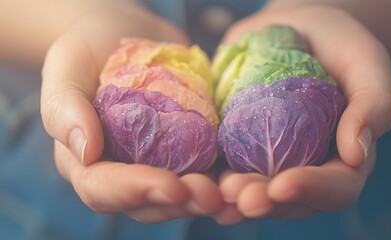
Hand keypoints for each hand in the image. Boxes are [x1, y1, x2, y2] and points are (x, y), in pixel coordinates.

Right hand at [40, 3, 221, 222]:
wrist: (127, 32)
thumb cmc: (89, 46)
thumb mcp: (67, 65)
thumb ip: (64, 108)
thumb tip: (86, 152)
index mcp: (86, 160)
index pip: (103, 188)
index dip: (135, 192)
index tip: (170, 186)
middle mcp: (123, 170)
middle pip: (148, 202)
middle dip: (180, 203)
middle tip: (211, 195)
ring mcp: (158, 162)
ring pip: (180, 195)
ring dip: (207, 199)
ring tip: (233, 193)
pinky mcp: (187, 148)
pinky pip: (205, 170)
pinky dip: (225, 179)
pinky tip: (247, 178)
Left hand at [214, 4, 390, 223]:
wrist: (295, 29)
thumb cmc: (338, 44)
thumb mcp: (365, 63)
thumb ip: (373, 105)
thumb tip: (357, 155)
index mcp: (343, 158)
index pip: (336, 188)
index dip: (311, 191)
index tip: (284, 185)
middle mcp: (305, 166)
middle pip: (287, 200)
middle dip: (263, 201)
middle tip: (240, 195)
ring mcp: (269, 160)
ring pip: (253, 191)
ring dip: (232, 199)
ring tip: (216, 191)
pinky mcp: (238, 145)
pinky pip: (224, 167)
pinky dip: (209, 178)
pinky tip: (193, 179)